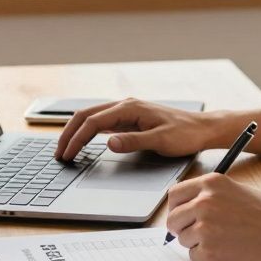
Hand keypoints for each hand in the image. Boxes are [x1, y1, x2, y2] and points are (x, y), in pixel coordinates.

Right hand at [55, 98, 231, 160]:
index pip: (93, 122)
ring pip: (92, 117)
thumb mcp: (160, 140)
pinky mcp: (130, 118)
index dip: (77, 139)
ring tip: (66, 148)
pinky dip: (87, 131)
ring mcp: (127, 111)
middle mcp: (125, 105)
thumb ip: (133, 141)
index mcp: (129, 108)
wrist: (202, 129)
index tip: (67, 155)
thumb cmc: (185, 134)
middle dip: (69, 133)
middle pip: (86, 115)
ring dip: (76, 131)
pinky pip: (102, 122)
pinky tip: (83, 141)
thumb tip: (109, 143)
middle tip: (58, 153)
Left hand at [165, 174, 260, 260]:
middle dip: (182, 228)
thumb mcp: (239, 192)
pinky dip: (208, 258)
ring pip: (182, 239)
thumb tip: (189, 208)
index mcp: (212, 183)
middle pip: (173, 219)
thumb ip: (212, 196)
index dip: (177, 208)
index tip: (183, 216)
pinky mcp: (209, 251)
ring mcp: (205, 227)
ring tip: (225, 242)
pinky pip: (195, 256)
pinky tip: (229, 252)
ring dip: (197, 244)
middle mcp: (204, 202)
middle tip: (199, 234)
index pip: (175, 194)